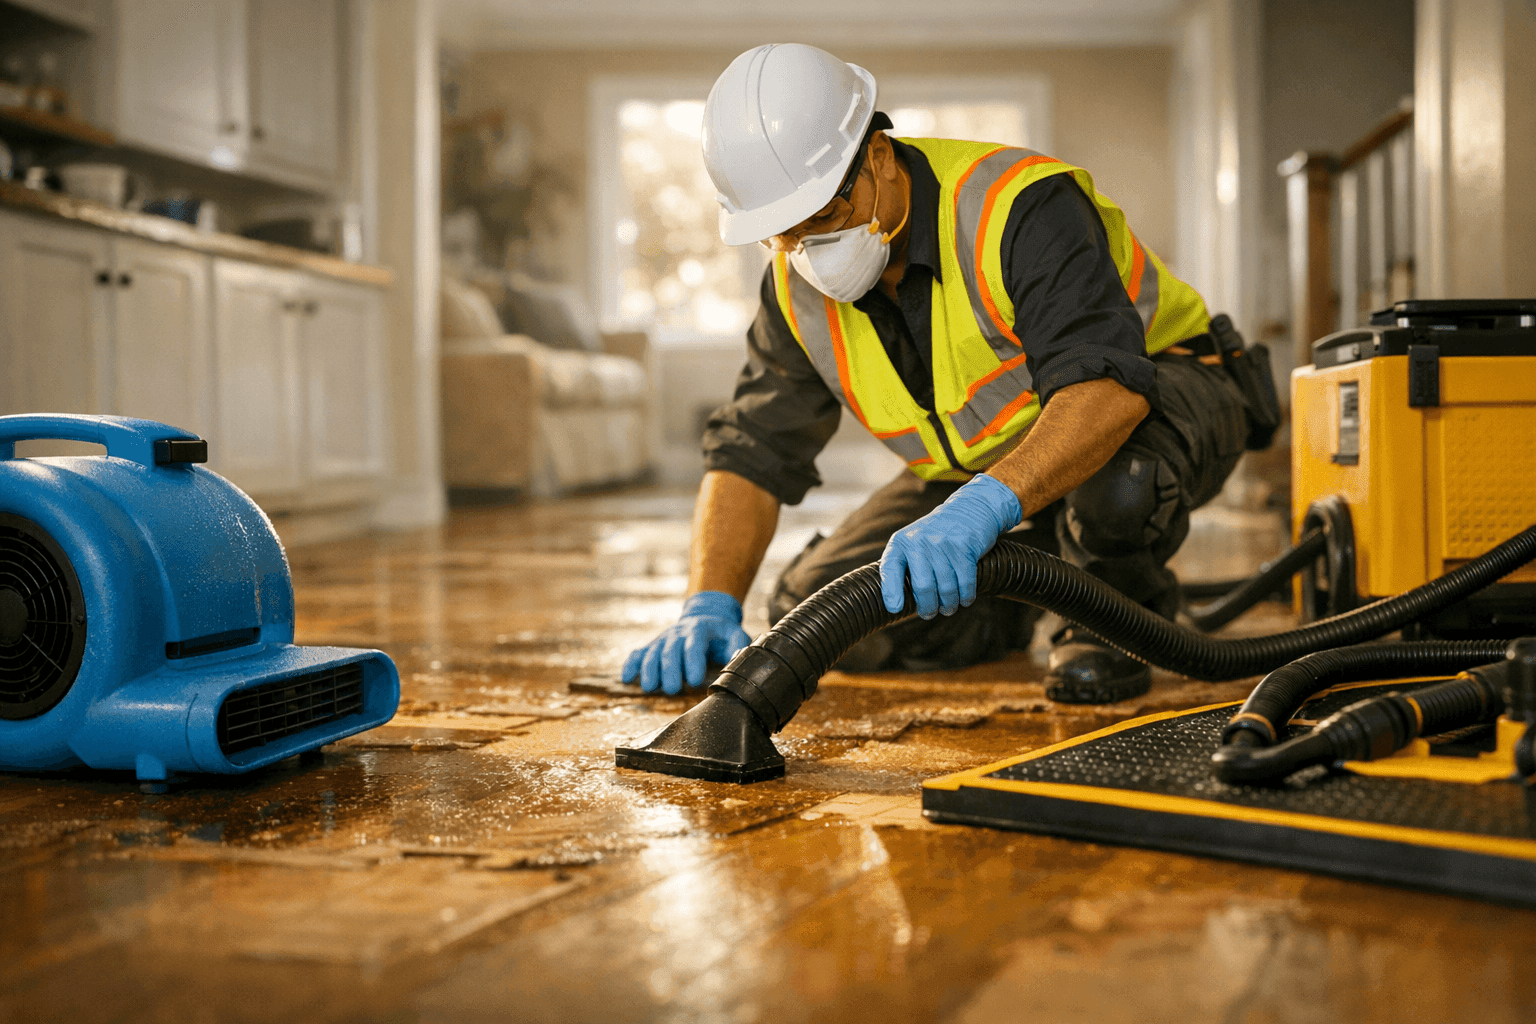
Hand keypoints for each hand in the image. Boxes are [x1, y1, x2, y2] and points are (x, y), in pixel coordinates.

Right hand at [621, 590, 752, 694]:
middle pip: (670, 650)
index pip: (694, 644)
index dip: (693, 661)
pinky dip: (630, 664)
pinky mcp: (652, 646)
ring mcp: (663, 639)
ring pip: (652, 653)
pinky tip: (626, 678)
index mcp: (699, 629)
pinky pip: (638, 653)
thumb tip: (735, 660)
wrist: (704, 616)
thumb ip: (737, 646)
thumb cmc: (721, 633)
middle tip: (672, 689)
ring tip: (650, 688)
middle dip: (669, 670)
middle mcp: (678, 633)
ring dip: (649, 670)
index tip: (695, 680)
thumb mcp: (735, 634)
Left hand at [879, 474, 1021, 618]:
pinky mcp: (964, 547)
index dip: (891, 592)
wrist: (969, 509)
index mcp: (901, 542)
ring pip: (946, 588)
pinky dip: (966, 596)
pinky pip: (965, 582)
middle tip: (930, 614)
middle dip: (928, 607)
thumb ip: (904, 565)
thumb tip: (896, 604)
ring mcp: (942, 543)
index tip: (895, 609)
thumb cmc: (936, 535)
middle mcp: (919, 541)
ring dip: (949, 604)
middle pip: (923, 587)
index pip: (890, 568)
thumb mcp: (914, 542)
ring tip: (949, 608)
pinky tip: (964, 599)